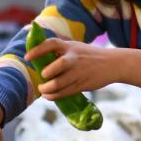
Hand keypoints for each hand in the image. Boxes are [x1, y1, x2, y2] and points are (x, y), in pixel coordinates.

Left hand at [24, 38, 140, 96]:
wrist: (113, 64)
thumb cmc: (90, 56)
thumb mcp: (76, 48)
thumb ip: (61, 53)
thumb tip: (41, 62)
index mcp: (70, 46)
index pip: (51, 44)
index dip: (37, 50)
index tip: (27, 58)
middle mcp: (74, 58)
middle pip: (58, 66)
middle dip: (47, 74)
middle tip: (43, 77)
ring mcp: (79, 72)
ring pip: (59, 83)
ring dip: (47, 89)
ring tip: (44, 90)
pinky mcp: (83, 84)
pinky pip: (65, 92)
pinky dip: (54, 96)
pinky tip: (50, 96)